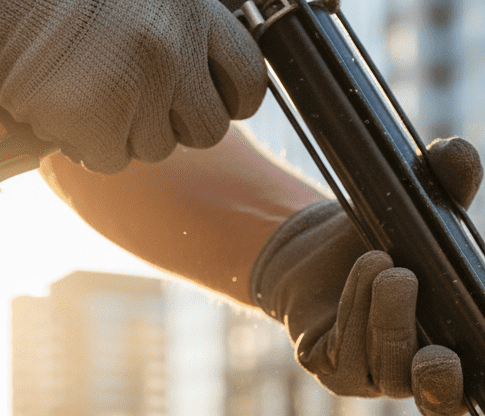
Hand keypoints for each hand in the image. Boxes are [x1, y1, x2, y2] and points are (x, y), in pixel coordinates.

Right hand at [0, 0, 265, 173]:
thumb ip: (178, 32)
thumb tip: (205, 85)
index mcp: (190, 8)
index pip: (248, 79)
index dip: (230, 98)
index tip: (208, 97)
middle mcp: (173, 47)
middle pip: (208, 129)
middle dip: (174, 122)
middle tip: (129, 89)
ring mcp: (136, 85)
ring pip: (157, 147)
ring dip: (124, 128)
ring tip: (85, 81)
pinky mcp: (95, 117)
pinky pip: (110, 158)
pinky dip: (85, 140)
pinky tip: (63, 99)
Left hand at [249, 136, 484, 415]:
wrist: (317, 247)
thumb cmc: (388, 232)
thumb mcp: (421, 201)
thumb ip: (446, 179)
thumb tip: (460, 155)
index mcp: (478, 334)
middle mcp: (437, 366)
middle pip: (450, 402)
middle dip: (445, 385)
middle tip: (440, 356)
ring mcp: (389, 378)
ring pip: (394, 374)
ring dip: (390, 320)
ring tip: (384, 264)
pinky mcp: (344, 376)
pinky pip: (351, 362)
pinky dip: (356, 313)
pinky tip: (360, 276)